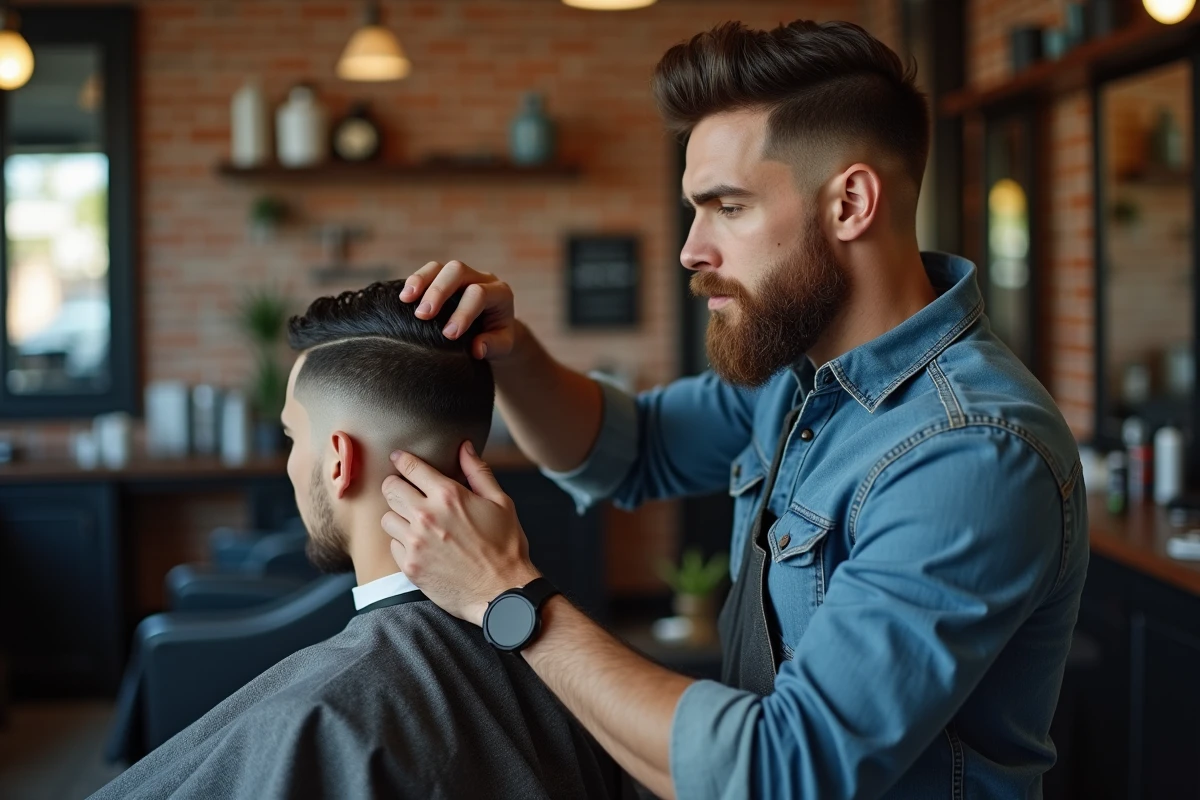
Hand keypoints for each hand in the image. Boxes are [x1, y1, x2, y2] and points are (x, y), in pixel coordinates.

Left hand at [381, 440, 539, 625]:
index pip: (411, 467)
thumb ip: (478, 471)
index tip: (399, 458)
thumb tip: (464, 447)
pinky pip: (393, 545)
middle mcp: (426, 516)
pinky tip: (420, 545)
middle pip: (390, 489)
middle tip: (406, 491)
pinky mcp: (410, 566)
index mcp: (448, 496)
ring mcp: (415, 543)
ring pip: (386, 518)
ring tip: (414, 521)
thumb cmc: (505, 546)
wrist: (502, 592)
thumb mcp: (501, 503)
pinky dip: (402, 542)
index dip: (403, 459)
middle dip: (396, 485)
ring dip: (398, 516)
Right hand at [400, 260, 517, 360]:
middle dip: (438, 291)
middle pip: (457, 270)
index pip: (479, 294)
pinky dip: (415, 282)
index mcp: (500, 293)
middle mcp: (481, 278)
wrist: (494, 330)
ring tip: (406, 299)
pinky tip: (404, 297)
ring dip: (421, 281)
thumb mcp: (503, 347)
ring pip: (439, 267)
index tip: (448, 335)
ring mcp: (462, 275)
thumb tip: (477, 348)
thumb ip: (494, 347)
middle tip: (422, 315)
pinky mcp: (444, 278)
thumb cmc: (497, 339)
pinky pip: (428, 272)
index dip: (463, 313)